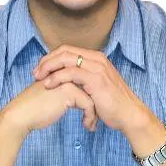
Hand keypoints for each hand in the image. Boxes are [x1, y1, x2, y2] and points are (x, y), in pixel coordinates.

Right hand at [1, 78, 97, 136]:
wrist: (22, 114)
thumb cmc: (36, 108)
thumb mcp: (55, 95)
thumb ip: (68, 90)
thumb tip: (85, 97)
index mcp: (64, 70)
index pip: (87, 80)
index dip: (92, 96)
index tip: (93, 111)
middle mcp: (67, 71)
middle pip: (92, 86)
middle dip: (97, 103)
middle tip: (96, 118)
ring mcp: (69, 79)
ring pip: (93, 95)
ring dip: (95, 112)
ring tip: (91, 124)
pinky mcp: (69, 90)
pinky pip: (88, 104)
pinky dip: (90, 117)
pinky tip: (86, 126)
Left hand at [33, 44, 152, 135]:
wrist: (129, 115)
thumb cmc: (112, 104)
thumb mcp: (96, 86)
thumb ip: (83, 79)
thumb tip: (66, 79)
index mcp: (96, 58)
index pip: (68, 50)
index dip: (51, 58)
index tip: (40, 69)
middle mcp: (96, 58)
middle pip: (64, 51)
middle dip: (47, 60)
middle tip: (35, 73)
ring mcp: (97, 67)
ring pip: (66, 59)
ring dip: (49, 67)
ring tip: (38, 78)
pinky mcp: (96, 79)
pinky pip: (71, 73)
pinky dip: (57, 77)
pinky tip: (49, 85)